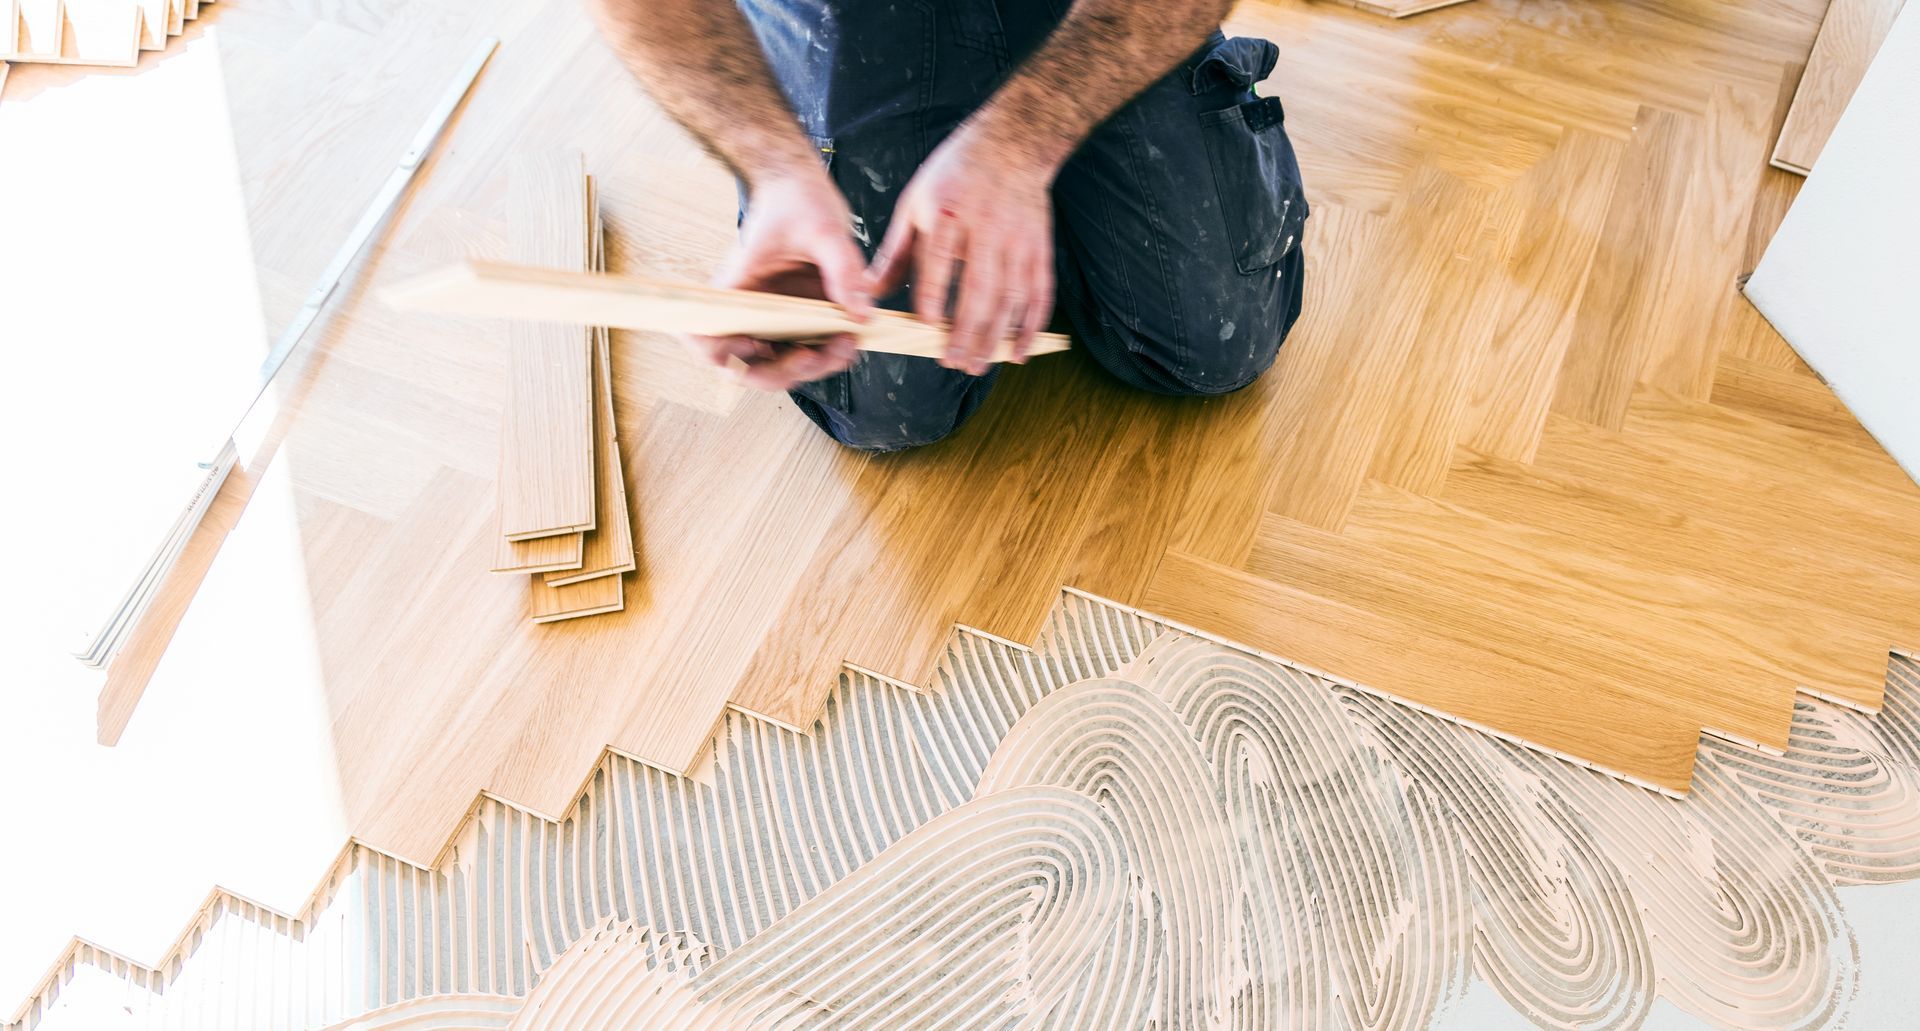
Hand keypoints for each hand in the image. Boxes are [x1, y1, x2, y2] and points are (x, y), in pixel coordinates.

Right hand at [693, 172, 871, 390]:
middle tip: (817, 355)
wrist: (802, 185)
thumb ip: (842, 270)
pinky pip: (808, 351)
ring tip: (847, 343)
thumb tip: (862, 316)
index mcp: (734, 288)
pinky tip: (852, 336)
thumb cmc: (795, 198)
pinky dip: (829, 354)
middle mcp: (748, 311)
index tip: (756, 348)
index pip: (708, 338)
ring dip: (815, 366)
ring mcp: (773, 319)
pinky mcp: (798, 319)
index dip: (725, 356)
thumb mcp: (824, 228)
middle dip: (786, 371)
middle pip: (750, 367)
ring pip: (783, 366)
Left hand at [869, 126, 1056, 375]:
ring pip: (1010, 297)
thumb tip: (867, 295)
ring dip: (996, 336)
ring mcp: (1016, 240)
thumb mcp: (915, 202)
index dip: (932, 296)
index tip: (925, 327)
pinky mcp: (1038, 248)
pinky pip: (1039, 292)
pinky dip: (1032, 325)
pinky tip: (1019, 351)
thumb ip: (895, 253)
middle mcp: (985, 227)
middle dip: (966, 331)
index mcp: (946, 212)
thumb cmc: (955, 174)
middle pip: (978, 288)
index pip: (938, 261)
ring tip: (979, 364)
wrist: (1013, 142)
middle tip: (953, 363)